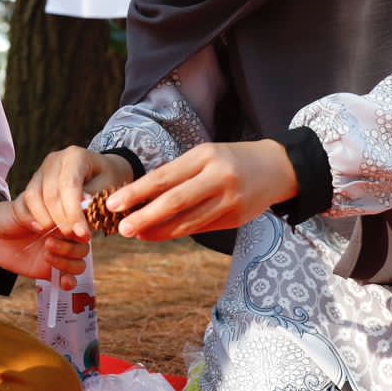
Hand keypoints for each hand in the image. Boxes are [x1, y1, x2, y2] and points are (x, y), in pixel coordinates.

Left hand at [0, 200, 89, 281]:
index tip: (72, 230)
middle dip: (70, 247)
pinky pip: (68, 279)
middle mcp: (63, 236)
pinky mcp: (49, 271)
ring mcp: (58, 254)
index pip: (81, 222)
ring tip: (46, 256)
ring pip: (79, 262)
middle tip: (48, 243)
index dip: (80, 227)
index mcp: (60, 217)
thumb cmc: (5, 215)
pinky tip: (62, 282)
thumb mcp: (16, 210)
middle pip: (84, 245)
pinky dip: (70, 282)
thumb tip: (42, 224)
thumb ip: (30, 214)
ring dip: (68, 263)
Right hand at [14, 146, 135, 241]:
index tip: (84, 234)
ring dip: (48, 221)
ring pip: (34, 198)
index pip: (69, 186)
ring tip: (66, 234)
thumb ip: (93, 198)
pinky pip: (27, 201)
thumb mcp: (108, 188)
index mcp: (75, 156)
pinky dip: (35, 217)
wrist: (101, 170)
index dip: (74, 213)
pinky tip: (48, 229)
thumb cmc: (108, 180)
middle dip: (63, 221)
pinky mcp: (34, 181)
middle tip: (77, 238)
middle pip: (50, 194)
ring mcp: (41, 169)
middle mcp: (54, 160)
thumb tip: (80, 208)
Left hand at [108, 140, 296, 241]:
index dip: (137, 192)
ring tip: (137, 234)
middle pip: (175, 202)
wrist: (278, 168)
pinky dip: (178, 232)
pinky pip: (201, 229)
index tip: (114, 203)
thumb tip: (141, 198)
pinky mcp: (236, 218)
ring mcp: (230, 200)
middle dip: (145, 216)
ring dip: (159, 230)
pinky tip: (159, 234)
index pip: (165, 177)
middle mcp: (219, 178)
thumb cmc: (231, 159)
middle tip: (122, 228)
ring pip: (188, 222)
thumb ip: (178, 175)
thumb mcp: (205, 156)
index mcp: (205, 156)